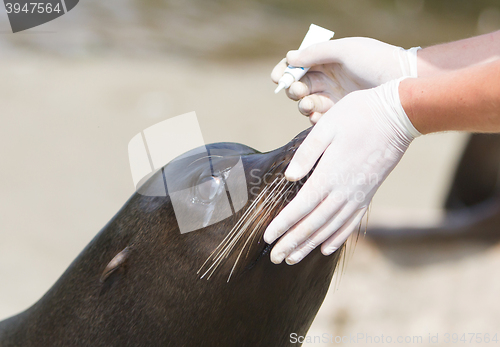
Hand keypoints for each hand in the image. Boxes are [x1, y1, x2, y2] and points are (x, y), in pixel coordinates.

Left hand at [263, 78, 420, 264]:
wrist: (398, 116)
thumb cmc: (358, 116)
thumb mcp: (326, 126)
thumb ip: (306, 154)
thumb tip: (288, 177)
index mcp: (329, 175)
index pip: (301, 207)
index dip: (283, 225)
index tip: (267, 238)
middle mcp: (343, 192)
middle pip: (313, 224)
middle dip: (292, 242)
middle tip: (274, 258)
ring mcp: (358, 196)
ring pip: (330, 228)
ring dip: (310, 245)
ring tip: (292, 258)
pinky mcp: (369, 195)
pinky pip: (351, 223)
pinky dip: (337, 238)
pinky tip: (326, 249)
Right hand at [271, 37, 419, 122]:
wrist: (402, 82)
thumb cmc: (376, 60)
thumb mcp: (345, 50)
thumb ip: (316, 53)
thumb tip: (290, 57)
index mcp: (327, 60)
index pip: (299, 65)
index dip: (286, 71)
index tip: (278, 77)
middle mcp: (328, 79)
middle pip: (299, 85)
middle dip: (293, 89)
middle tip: (298, 91)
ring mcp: (334, 98)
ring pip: (307, 103)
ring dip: (303, 104)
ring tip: (309, 104)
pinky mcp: (341, 115)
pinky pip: (320, 119)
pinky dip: (314, 118)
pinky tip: (317, 117)